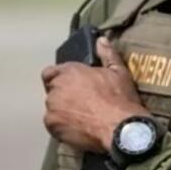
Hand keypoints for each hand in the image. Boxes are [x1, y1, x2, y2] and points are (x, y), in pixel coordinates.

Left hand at [41, 37, 148, 152]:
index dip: (59, 79)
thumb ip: (107, 55)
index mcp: (69, 72)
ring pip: (53, 109)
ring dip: (62, 112)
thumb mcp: (119, 73)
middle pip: (52, 92)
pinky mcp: (53, 126)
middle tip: (82, 104)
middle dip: (64, 96)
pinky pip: (54, 125)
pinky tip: (79, 129)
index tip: (71, 85)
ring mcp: (52, 108)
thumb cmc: (120, 99)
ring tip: (82, 119)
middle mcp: (56, 88)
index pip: (50, 72)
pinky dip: (63, 127)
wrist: (120, 128)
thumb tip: (101, 41)